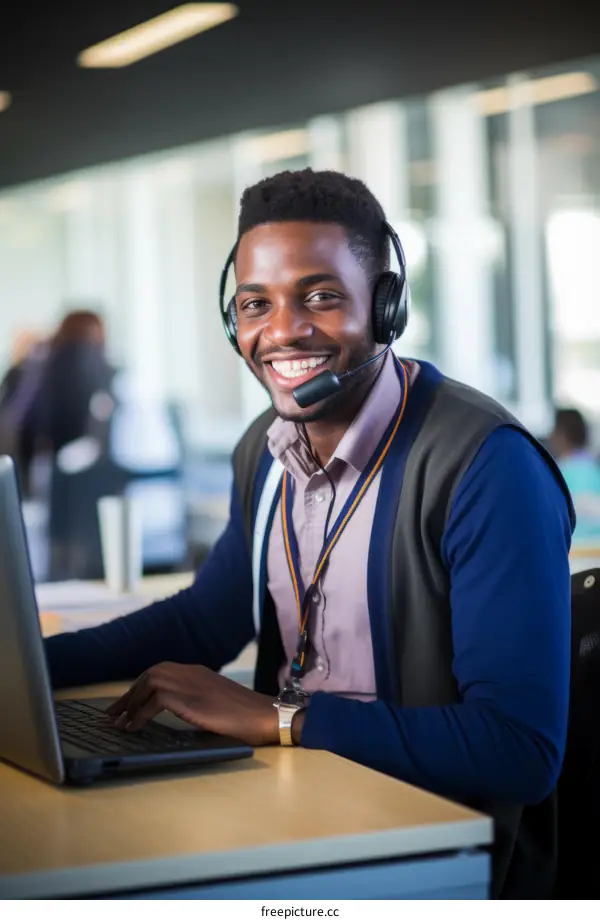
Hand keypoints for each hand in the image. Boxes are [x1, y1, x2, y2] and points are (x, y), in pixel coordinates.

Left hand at [106, 662, 278, 745]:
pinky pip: (154, 702)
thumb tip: (172, 712)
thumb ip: (194, 699)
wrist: (264, 714)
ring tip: (119, 722)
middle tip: (113, 714)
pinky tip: (133, 728)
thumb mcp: (214, 701)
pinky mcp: (189, 698)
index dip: (139, 688)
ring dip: (131, 702)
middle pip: (150, 675)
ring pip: (149, 683)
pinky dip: (140, 715)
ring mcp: (190, 682)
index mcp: (196, 671)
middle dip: (129, 694)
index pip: (159, 672)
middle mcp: (190, 671)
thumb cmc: (244, 715)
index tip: (124, 704)